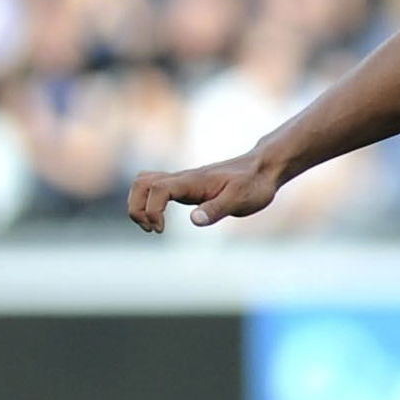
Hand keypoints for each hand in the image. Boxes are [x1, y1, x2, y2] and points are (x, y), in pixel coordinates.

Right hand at [128, 151, 281, 231]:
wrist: (262, 169)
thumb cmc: (253, 185)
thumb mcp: (240, 200)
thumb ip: (217, 209)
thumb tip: (194, 220)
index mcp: (192, 181)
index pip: (157, 188)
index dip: (151, 210)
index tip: (161, 230)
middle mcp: (182, 178)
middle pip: (140, 183)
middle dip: (137, 208)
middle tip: (154, 229)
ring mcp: (182, 181)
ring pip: (144, 183)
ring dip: (139, 204)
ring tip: (154, 227)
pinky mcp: (185, 186)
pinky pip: (155, 188)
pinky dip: (149, 203)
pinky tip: (162, 221)